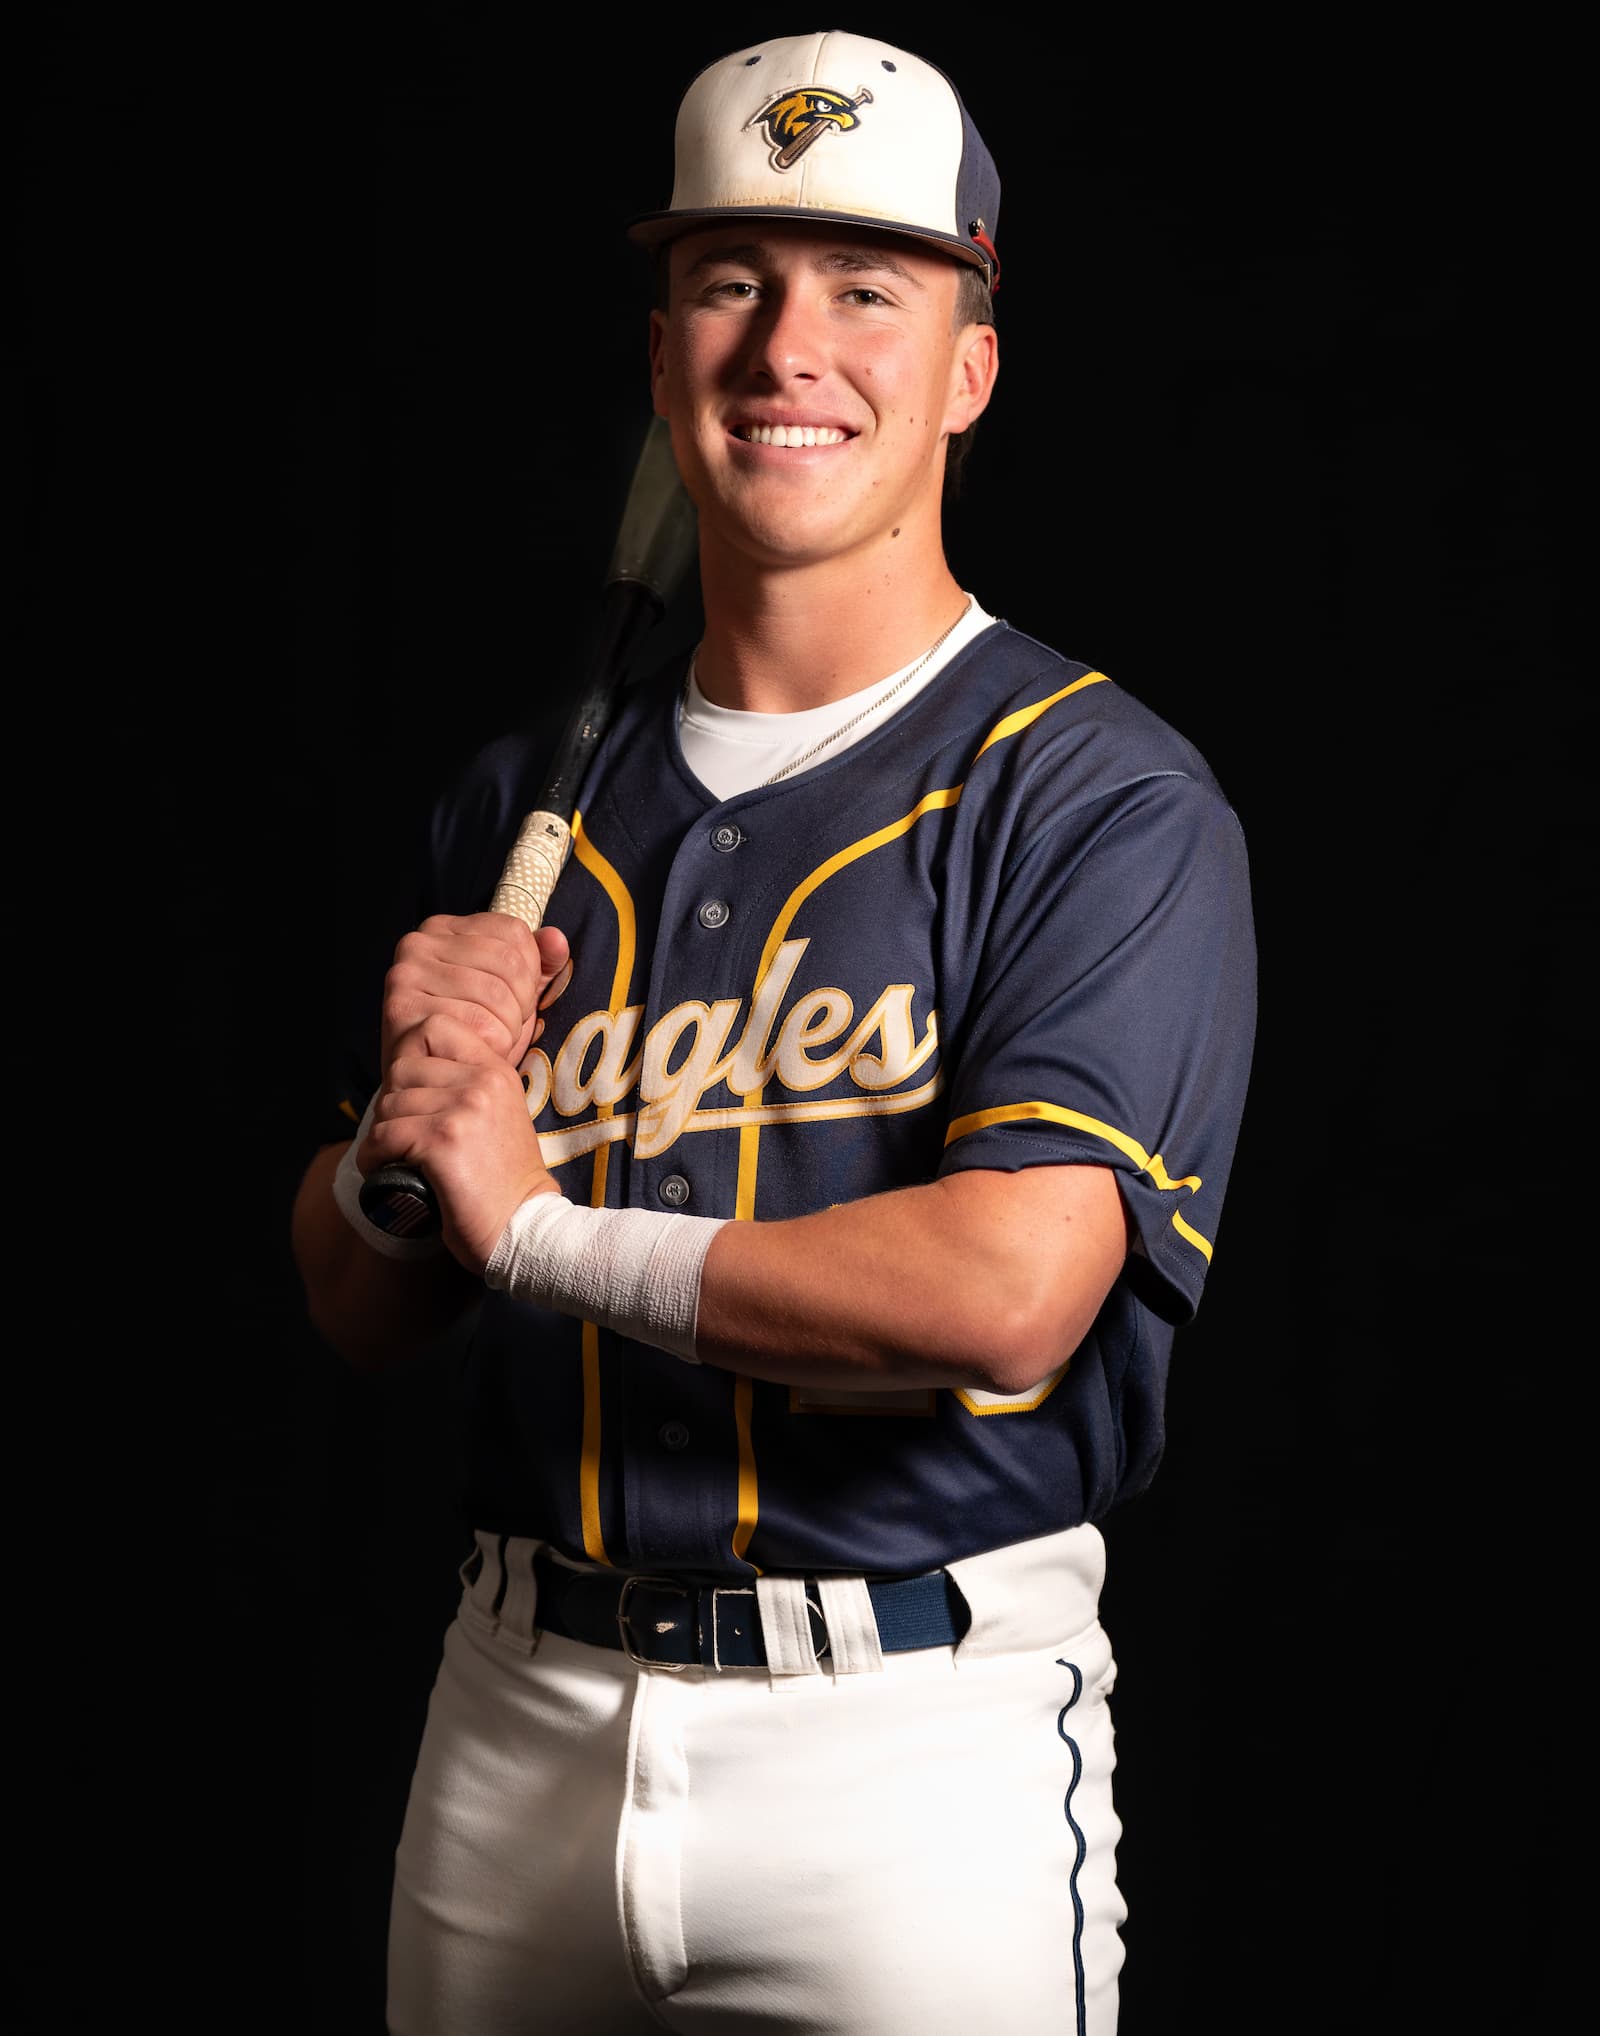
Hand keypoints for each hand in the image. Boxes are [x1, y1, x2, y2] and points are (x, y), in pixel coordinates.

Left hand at [359, 1010, 561, 1271]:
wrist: (521, 1226)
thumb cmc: (500, 1179)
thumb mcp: (496, 1114)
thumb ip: (464, 1084)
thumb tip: (405, 1070)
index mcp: (495, 1070)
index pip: (434, 1026)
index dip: (409, 1053)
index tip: (411, 1090)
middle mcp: (481, 1081)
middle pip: (402, 1068)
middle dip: (393, 1103)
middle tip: (402, 1133)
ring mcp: (463, 1109)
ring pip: (389, 1104)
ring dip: (382, 1136)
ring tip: (397, 1157)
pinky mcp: (442, 1141)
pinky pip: (383, 1136)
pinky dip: (374, 1157)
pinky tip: (386, 1170)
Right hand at [379, 912, 569, 1081]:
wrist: (432, 1083)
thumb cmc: (473, 1032)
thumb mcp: (511, 991)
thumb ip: (539, 962)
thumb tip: (555, 939)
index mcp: (444, 928)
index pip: (514, 932)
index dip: (531, 971)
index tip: (519, 998)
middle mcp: (418, 943)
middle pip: (508, 962)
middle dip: (522, 1004)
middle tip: (509, 1027)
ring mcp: (405, 975)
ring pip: (495, 993)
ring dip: (509, 1028)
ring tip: (495, 1040)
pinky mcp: (401, 1010)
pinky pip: (477, 1023)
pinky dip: (493, 1045)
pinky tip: (479, 1053)